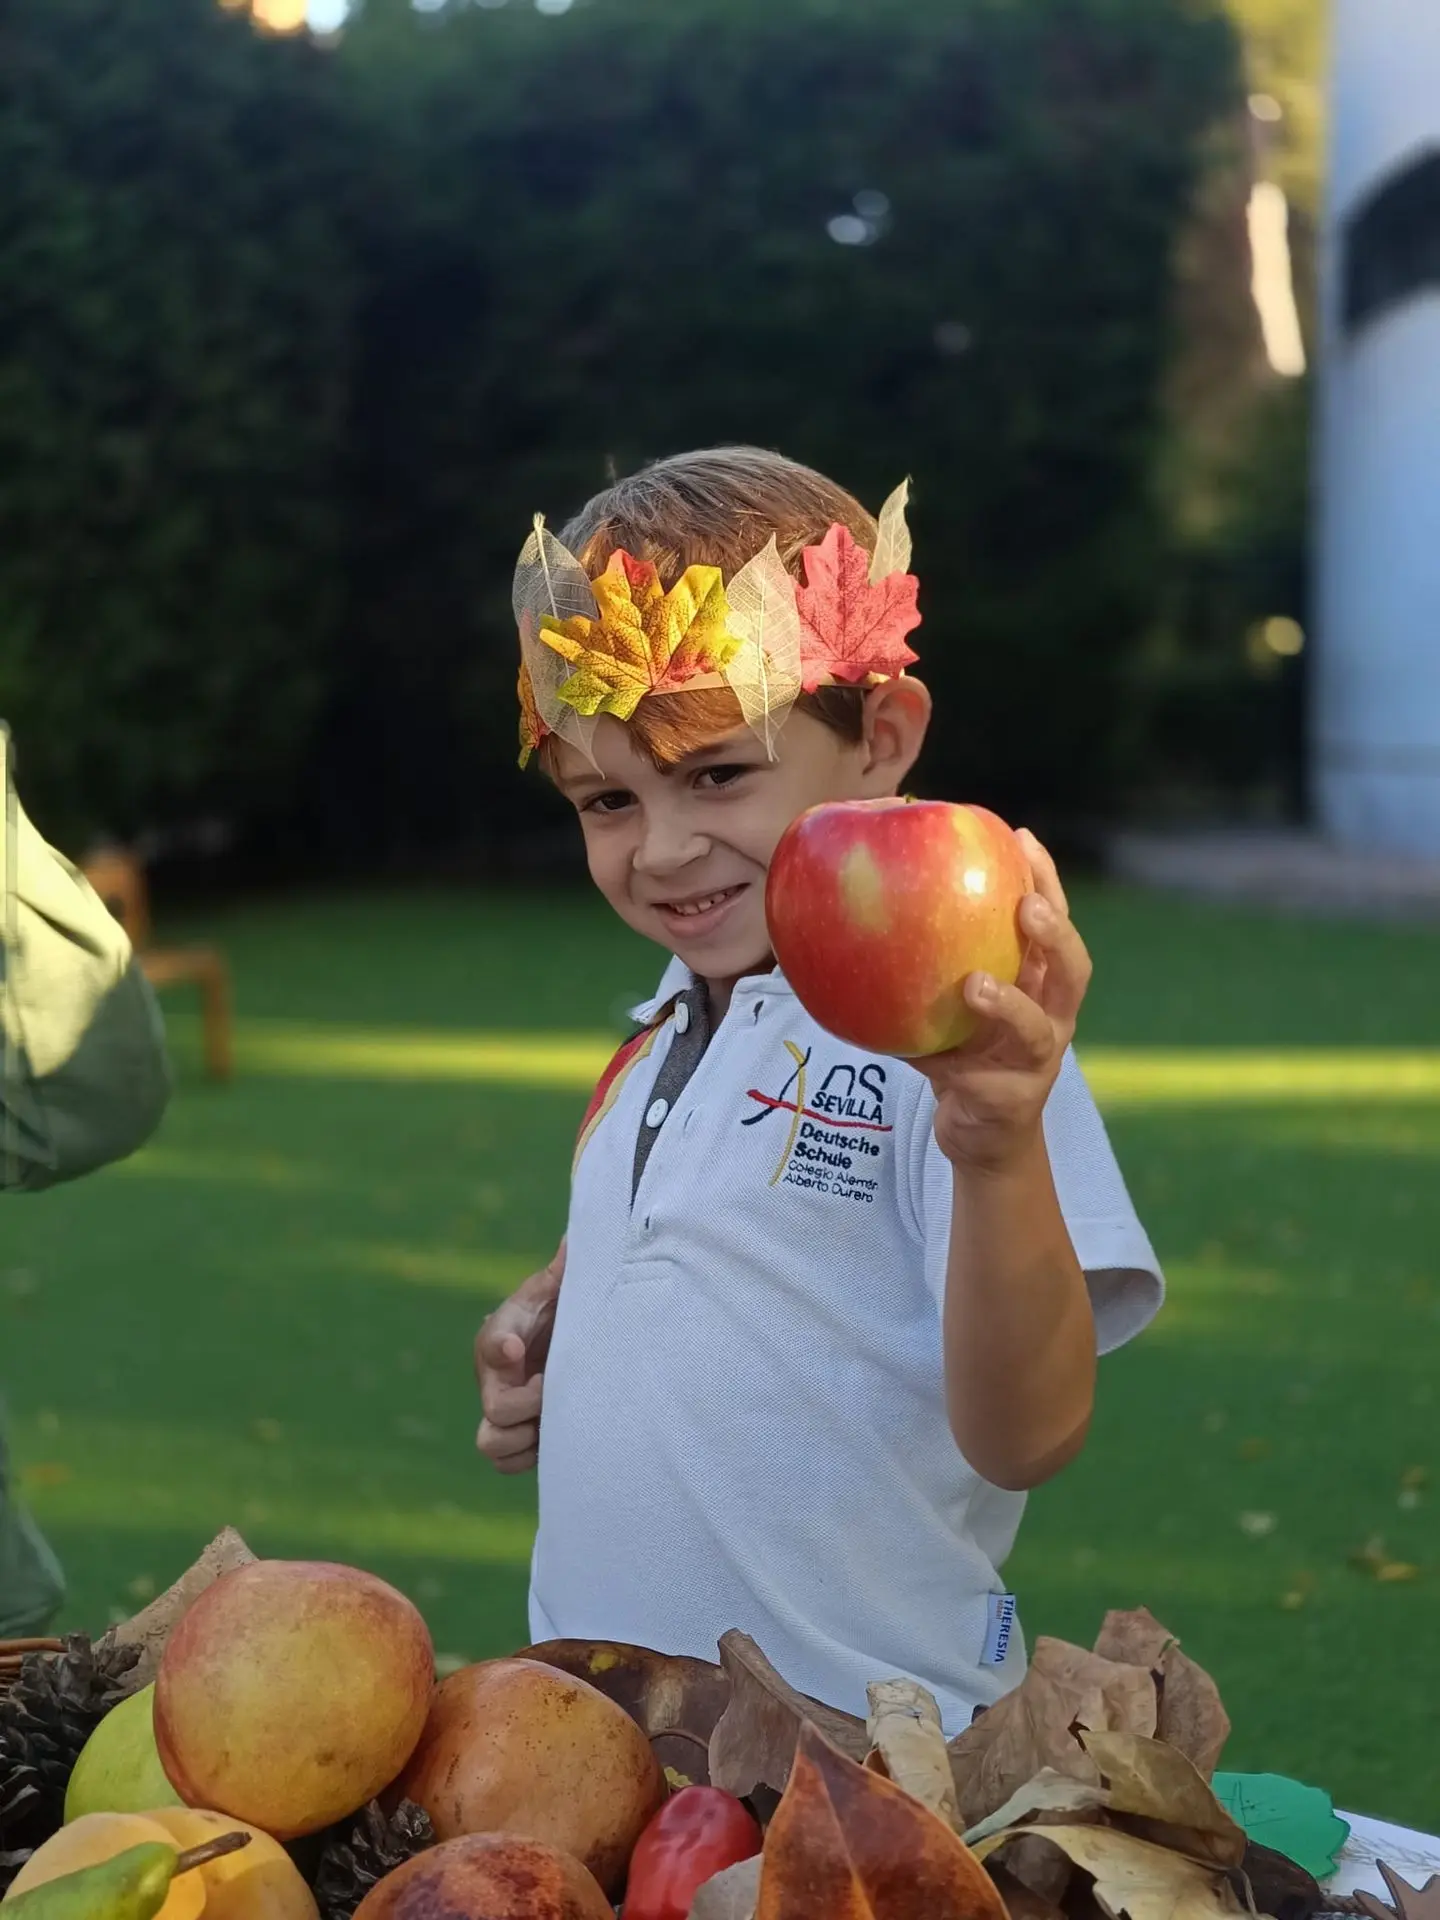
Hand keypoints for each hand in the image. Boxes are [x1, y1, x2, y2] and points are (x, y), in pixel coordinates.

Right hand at [474, 1240, 564, 1474]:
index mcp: (502, 1334)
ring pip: (491, 1443)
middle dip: (528, 1406)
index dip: (501, 1346)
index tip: (517, 1346)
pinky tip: (555, 1435)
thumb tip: (574, 1239)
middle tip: (553, 1390)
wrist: (556, 1346)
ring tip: (554, 1417)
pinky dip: (527, 1457)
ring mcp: (500, 1411)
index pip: (490, 1340)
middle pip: (493, 1410)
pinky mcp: (513, 1438)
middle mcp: (493, 1378)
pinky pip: (505, 1463)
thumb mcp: (557, 1290)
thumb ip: (563, 1271)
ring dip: (525, 1438)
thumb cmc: (555, 1313)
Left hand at [917, 831, 1091, 1173]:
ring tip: (976, 984)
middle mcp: (1052, 1018)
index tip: (1020, 837)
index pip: (1053, 923)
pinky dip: (951, 1062)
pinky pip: (980, 1078)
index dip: (1045, 880)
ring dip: (1009, 1004)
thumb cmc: (963, 1056)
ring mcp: (1037, 1062)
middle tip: (1026, 906)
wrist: (982, 1138)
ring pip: (1036, 1028)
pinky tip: (923, 1049)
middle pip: (1073, 970)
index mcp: (1042, 984)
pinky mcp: (1009, 1101)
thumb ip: (923, 966)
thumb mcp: (949, 1005)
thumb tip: (853, 913)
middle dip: (1055, 934)